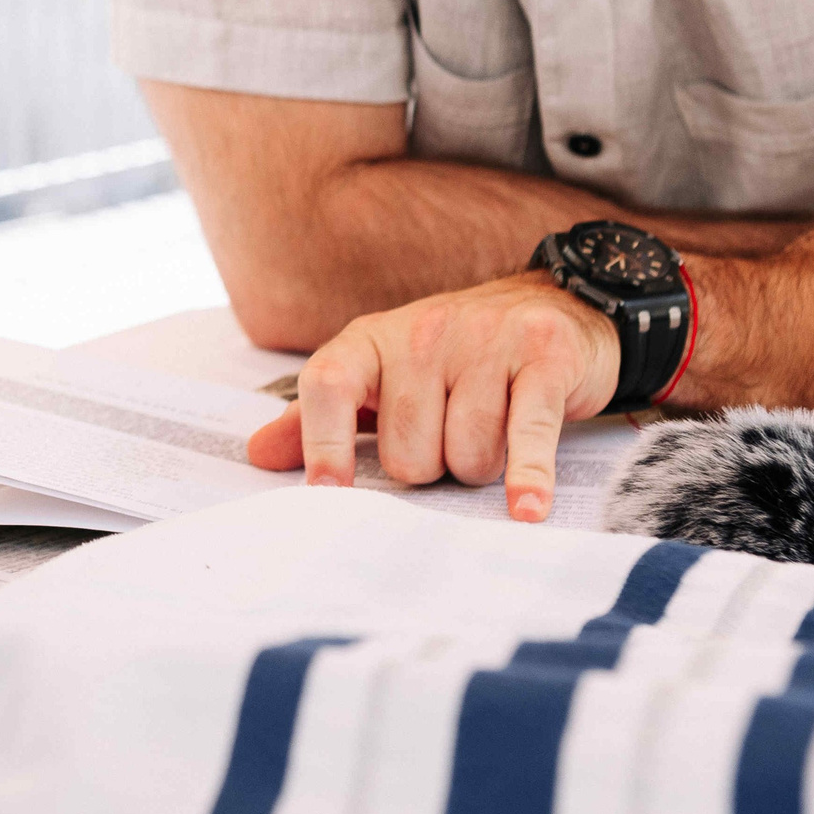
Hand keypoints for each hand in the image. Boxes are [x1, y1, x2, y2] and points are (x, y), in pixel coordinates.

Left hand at [245, 274, 618, 521]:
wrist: (554, 304)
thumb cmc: (454, 356)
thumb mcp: (382, 373)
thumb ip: (322, 415)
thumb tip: (258, 453)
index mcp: (372, 338)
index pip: (329, 384)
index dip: (322, 442)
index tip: (326, 493)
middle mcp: (422, 332)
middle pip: (407, 450)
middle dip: (431, 467)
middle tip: (447, 442)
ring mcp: (485, 342)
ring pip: (467, 453)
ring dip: (481, 467)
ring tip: (491, 436)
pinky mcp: (543, 357)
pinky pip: (527, 435)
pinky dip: (528, 477)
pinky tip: (526, 509)